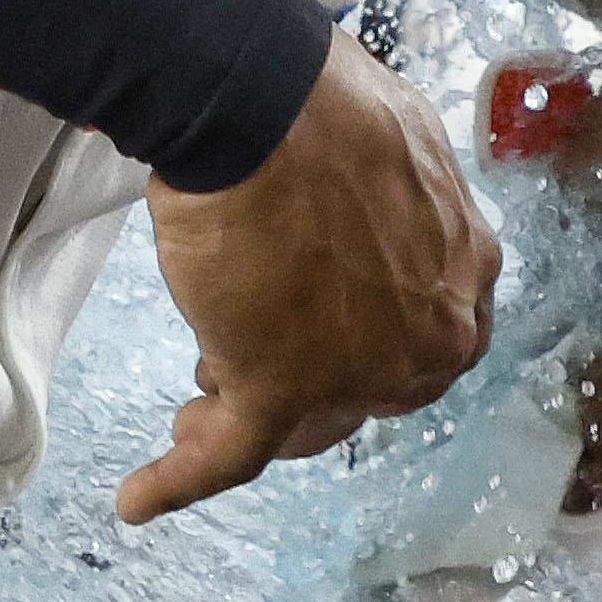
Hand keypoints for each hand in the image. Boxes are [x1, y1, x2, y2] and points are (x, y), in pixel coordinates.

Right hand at [122, 31, 495, 522]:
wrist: (265, 107)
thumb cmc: (322, 103)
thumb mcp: (391, 139)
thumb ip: (387, 194)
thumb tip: (345, 193)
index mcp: (463, 267)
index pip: (422, 331)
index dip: (367, 335)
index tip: (319, 320)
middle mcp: (426, 335)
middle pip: (366, 386)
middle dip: (310, 379)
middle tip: (246, 359)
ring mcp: (356, 371)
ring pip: (304, 425)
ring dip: (247, 419)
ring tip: (197, 412)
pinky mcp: (280, 389)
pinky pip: (229, 453)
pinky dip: (180, 479)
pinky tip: (138, 499)